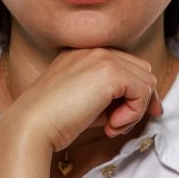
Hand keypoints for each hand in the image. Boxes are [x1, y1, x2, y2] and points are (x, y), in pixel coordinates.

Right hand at [8, 48, 162, 152]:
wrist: (32, 125)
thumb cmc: (54, 122)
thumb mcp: (87, 104)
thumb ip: (112, 99)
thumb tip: (146, 105)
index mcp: (83, 55)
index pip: (125, 66)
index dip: (135, 92)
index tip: (130, 117)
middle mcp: (94, 51)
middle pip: (141, 70)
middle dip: (139, 100)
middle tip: (118, 125)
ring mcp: (103, 57)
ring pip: (146, 80)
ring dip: (135, 109)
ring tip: (112, 126)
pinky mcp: (110, 71)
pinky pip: (143, 91)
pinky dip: (134, 113)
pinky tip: (111, 125)